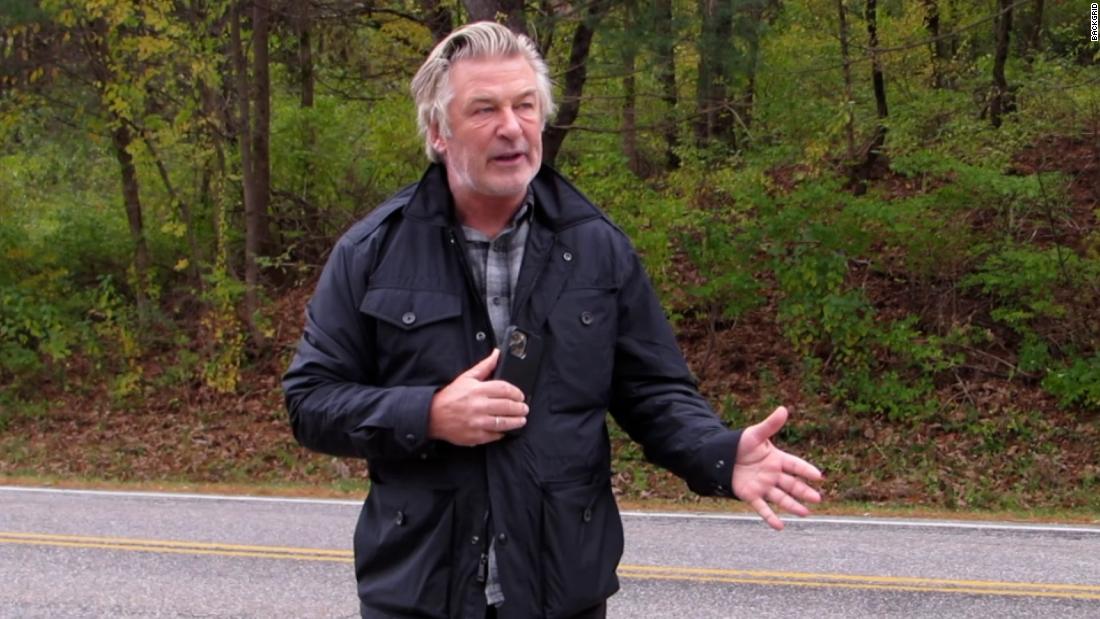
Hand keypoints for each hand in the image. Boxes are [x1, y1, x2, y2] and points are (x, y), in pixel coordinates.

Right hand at [427, 349, 528, 445]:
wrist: (432, 415)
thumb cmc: (450, 397)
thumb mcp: (466, 377)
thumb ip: (484, 366)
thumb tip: (496, 354)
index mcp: (477, 390)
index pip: (504, 389)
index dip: (516, 392)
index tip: (520, 395)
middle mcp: (478, 406)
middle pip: (507, 406)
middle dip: (520, 408)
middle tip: (524, 408)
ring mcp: (477, 422)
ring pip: (504, 422)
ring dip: (516, 421)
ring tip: (521, 420)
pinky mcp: (475, 436)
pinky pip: (495, 435)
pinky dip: (502, 432)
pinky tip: (505, 429)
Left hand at [733, 406, 822, 530]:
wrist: (721, 456)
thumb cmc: (740, 444)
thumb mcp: (755, 434)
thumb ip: (770, 425)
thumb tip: (783, 409)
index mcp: (776, 459)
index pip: (794, 464)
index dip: (805, 470)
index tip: (819, 476)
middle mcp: (773, 474)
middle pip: (792, 484)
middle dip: (804, 491)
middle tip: (818, 498)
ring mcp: (763, 486)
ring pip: (781, 498)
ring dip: (793, 506)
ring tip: (806, 513)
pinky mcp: (751, 495)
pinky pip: (762, 508)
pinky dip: (770, 517)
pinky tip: (780, 526)